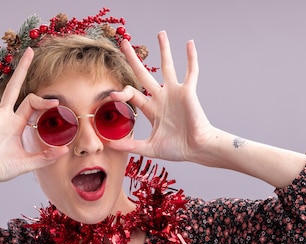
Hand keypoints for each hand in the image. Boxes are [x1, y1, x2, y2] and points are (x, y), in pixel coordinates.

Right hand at [0, 49, 66, 187]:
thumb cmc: (2, 169)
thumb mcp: (28, 162)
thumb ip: (45, 157)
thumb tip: (64, 151)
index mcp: (17, 123)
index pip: (32, 103)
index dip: (44, 101)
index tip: (56, 103)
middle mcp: (5, 115)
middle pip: (15, 87)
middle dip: (22, 69)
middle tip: (30, 50)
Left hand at [108, 32, 216, 163]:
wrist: (196, 149)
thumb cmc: (176, 149)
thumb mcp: (149, 148)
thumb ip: (130, 145)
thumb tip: (109, 145)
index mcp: (151, 109)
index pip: (132, 94)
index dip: (120, 93)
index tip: (111, 95)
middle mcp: (161, 97)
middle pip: (144, 74)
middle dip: (133, 59)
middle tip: (124, 43)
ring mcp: (175, 93)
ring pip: (167, 67)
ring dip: (164, 50)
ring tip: (160, 34)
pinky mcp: (188, 92)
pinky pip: (191, 72)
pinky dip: (191, 58)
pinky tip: (189, 44)